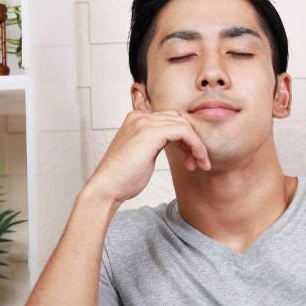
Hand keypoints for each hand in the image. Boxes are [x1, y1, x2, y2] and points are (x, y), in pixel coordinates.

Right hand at [85, 109, 211, 203]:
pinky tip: (197, 160)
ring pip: (185, 124)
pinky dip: (195, 145)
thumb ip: (155, 144)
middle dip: (193, 141)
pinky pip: (184, 131)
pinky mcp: (150, 133)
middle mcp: (140, 117)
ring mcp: (144, 123)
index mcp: (137, 120)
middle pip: (180, 119)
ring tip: (198, 164)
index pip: (171, 119)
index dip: (185, 138)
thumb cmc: (123, 178)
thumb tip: (175, 143)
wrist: (107, 188)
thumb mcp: (143, 154)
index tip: (190, 159)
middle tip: (195, 163)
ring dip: (197, 145)